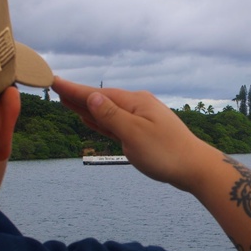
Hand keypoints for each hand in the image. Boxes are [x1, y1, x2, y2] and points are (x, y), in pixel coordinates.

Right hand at [51, 77, 215, 189]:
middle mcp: (138, 105)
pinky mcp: (144, 132)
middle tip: (55, 88)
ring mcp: (142, 118)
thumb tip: (91, 97)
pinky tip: (91, 118)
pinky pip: (116, 122)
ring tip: (68, 101)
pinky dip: (101, 120)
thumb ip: (111, 116)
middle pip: (101, 100)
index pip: (97, 94)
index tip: (54, 81)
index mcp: (135, 102)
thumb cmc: (166, 153)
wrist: (195, 168)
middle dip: (78, 96)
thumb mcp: (134, 134)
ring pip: (107, 111)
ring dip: (87, 107)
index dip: (74, 90)